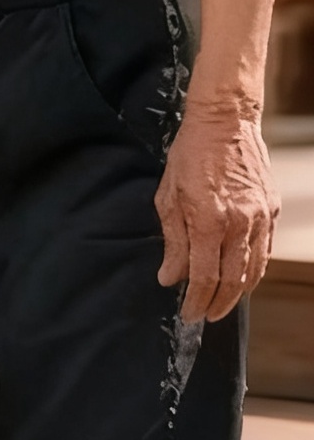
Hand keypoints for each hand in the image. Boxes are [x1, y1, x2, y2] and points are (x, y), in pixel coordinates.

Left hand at [155, 101, 278, 322]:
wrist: (225, 123)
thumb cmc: (189, 156)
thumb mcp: (168, 195)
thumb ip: (173, 239)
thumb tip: (169, 277)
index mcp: (208, 218)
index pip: (205, 275)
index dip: (196, 299)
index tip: (187, 313)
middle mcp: (239, 223)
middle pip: (232, 280)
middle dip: (218, 304)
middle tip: (204, 315)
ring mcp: (260, 218)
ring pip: (253, 270)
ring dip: (237, 293)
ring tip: (221, 304)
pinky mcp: (271, 211)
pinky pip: (263, 251)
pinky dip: (252, 270)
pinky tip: (240, 277)